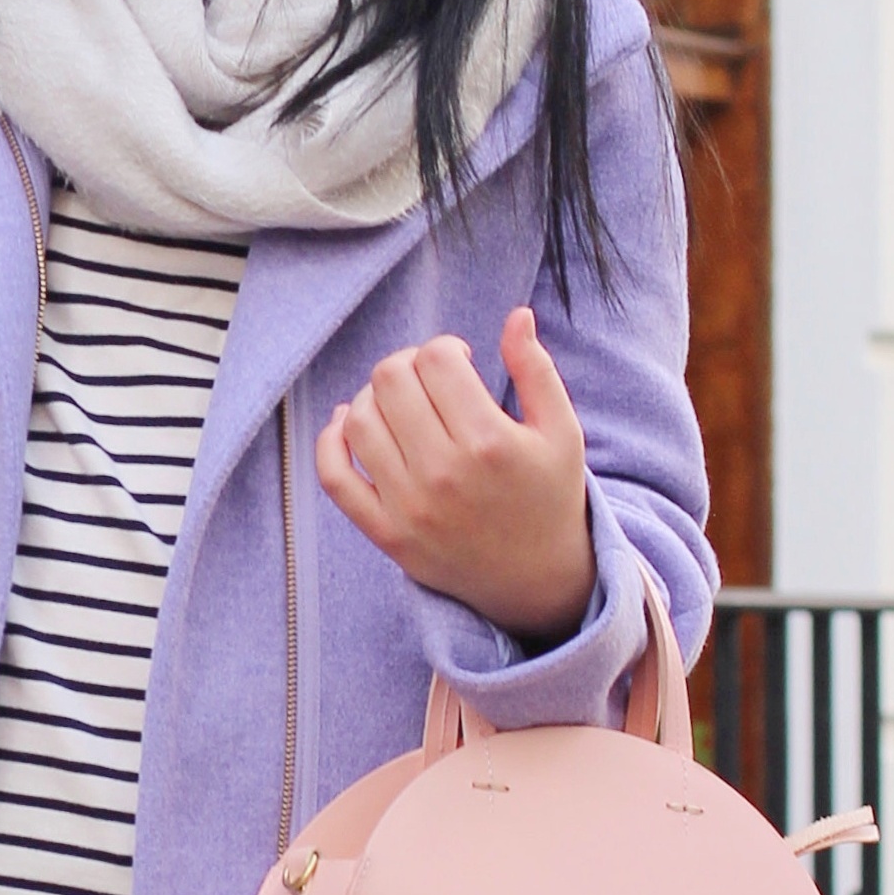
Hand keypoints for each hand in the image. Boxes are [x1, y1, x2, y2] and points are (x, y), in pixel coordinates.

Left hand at [314, 307, 596, 646]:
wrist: (538, 579)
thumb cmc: (550, 496)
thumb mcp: (562, 431)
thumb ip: (537, 370)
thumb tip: (516, 315)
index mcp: (490, 442)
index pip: (436, 360)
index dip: (445, 348)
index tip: (459, 362)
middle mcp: (443, 473)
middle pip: (391, 381)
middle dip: (407, 365)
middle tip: (427, 379)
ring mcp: (408, 507)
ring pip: (359, 420)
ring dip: (373, 397)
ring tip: (400, 402)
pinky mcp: (386, 533)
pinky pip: (334, 479)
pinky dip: (331, 442)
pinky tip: (348, 423)